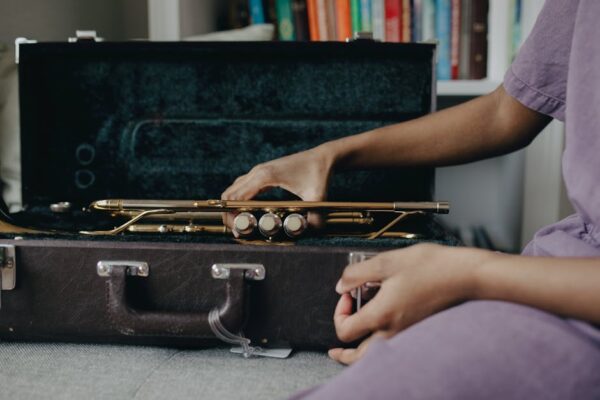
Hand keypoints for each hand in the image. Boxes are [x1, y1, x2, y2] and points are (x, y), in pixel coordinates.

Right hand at [221, 145, 334, 228]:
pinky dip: (240, 201)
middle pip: (229, 194)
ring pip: (234, 190)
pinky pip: (243, 188)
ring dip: (232, 207)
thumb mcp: (317, 197)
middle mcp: (257, 172)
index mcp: (265, 176)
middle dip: (228, 214)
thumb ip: (314, 217)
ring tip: (241, 225)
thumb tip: (310, 232)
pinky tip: (248, 214)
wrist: (322, 157)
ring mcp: (258, 172)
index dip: (232, 215)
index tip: (237, 231)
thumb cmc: (318, 174)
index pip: (236, 197)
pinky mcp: (263, 174)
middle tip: (237, 231)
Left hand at [329, 244, 495, 364]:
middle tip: (336, 347)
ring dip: (359, 354)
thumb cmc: (431, 266)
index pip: (345, 331)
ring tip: (351, 352)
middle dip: (342, 352)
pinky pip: (392, 347)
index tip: (348, 294)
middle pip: (358, 357)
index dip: (338, 312)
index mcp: (381, 316)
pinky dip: (379, 345)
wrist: (466, 275)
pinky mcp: (418, 330)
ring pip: (376, 356)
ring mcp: (407, 334)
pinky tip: (380, 328)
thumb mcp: (386, 262)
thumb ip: (357, 274)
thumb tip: (341, 285)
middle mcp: (393, 331)